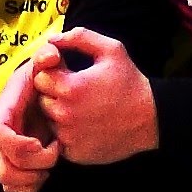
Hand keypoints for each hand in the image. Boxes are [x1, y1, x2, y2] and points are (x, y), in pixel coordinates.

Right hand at [0, 52, 61, 191]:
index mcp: (5, 111)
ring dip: (31, 180)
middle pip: (3, 165)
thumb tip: (51, 55)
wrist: (48, 90)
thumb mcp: (47, 62)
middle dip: (32, 167)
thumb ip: (48, 56)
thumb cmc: (45, 77)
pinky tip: (46, 173)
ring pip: (6, 179)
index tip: (43, 144)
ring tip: (51, 165)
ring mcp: (6, 151)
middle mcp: (2, 134)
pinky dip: (30, 187)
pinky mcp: (15, 163)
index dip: (19, 144)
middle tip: (56, 152)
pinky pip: (13, 187)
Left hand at [27, 28, 159, 168]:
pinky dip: (69, 134)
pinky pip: (59, 141)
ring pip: (50, 121)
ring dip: (60, 114)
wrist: (151, 119)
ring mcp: (69, 137)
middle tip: (78, 93)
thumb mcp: (111, 50)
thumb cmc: (130, 82)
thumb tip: (53, 38)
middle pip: (42, 100)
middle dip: (55, 94)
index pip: (40, 78)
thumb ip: (80, 37)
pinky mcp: (75, 154)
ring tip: (84, 109)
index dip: (53, 74)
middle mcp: (65, 114)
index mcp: (71, 88)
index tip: (69, 75)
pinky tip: (87, 125)